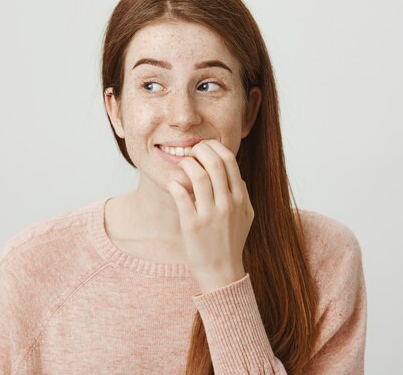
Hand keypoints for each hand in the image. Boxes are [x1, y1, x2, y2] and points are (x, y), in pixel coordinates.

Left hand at [166, 139, 253, 294]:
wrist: (222, 271)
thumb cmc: (230, 242)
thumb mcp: (245, 217)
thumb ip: (241, 194)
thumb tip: (234, 174)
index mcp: (240, 199)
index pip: (229, 161)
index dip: (214, 148)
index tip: (203, 148)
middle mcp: (227, 204)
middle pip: (214, 164)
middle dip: (199, 151)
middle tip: (191, 152)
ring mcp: (210, 215)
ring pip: (198, 177)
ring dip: (187, 164)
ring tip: (182, 165)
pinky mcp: (192, 225)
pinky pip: (181, 195)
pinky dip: (175, 184)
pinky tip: (173, 183)